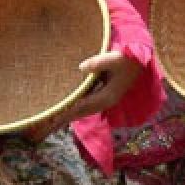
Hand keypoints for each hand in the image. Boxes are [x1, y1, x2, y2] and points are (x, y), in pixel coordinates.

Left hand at [21, 50, 143, 141]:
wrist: (141, 60)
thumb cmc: (128, 58)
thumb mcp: (115, 58)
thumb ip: (99, 62)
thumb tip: (81, 67)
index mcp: (107, 97)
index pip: (82, 107)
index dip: (67, 113)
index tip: (51, 119)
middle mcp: (105, 102)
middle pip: (80, 113)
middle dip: (63, 120)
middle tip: (44, 126)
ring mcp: (105, 100)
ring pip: (83, 111)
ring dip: (68, 116)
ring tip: (51, 121)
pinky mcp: (104, 95)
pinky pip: (86, 105)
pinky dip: (74, 108)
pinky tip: (66, 108)